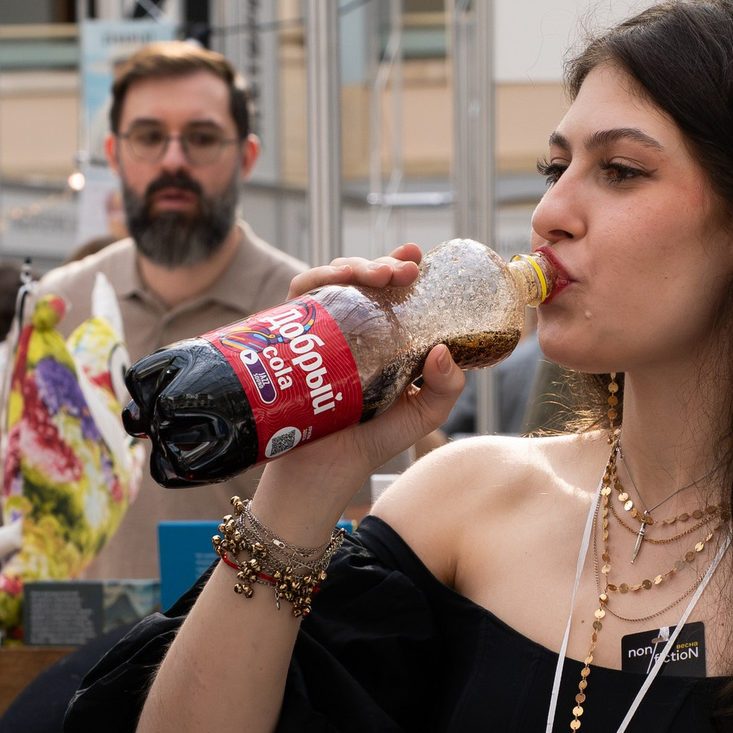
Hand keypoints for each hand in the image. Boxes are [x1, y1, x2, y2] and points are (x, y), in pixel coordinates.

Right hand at [249, 249, 464, 534]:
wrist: (319, 476)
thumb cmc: (367, 446)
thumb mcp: (420, 417)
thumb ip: (444, 389)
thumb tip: (442, 350)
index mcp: (380, 340)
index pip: (389, 292)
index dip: (399, 264)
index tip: (416, 255)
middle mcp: (347, 330)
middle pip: (360, 280)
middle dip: (381, 264)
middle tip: (403, 271)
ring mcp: (316, 333)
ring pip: (329, 281)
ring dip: (352, 266)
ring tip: (379, 275)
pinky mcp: (287, 339)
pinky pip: (297, 298)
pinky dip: (315, 279)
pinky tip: (335, 281)